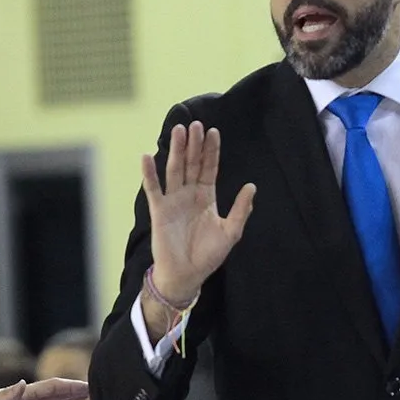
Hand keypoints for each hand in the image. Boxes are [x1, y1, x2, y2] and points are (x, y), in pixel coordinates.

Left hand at [0, 378, 88, 399]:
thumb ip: (6, 397)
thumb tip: (22, 385)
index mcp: (24, 395)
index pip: (53, 388)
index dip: (71, 387)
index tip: (88, 386)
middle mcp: (27, 399)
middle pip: (57, 391)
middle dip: (75, 390)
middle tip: (96, 389)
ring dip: (68, 397)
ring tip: (84, 396)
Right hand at [141, 121, 255, 301]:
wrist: (186, 275)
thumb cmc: (208, 256)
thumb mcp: (230, 232)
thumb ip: (241, 210)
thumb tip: (252, 186)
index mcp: (206, 197)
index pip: (209, 168)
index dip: (211, 151)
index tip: (213, 131)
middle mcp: (189, 194)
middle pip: (192, 164)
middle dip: (194, 144)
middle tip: (196, 124)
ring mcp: (173, 201)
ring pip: (175, 170)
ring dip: (176, 150)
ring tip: (179, 130)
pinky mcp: (159, 211)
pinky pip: (154, 189)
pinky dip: (149, 173)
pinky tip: (147, 157)